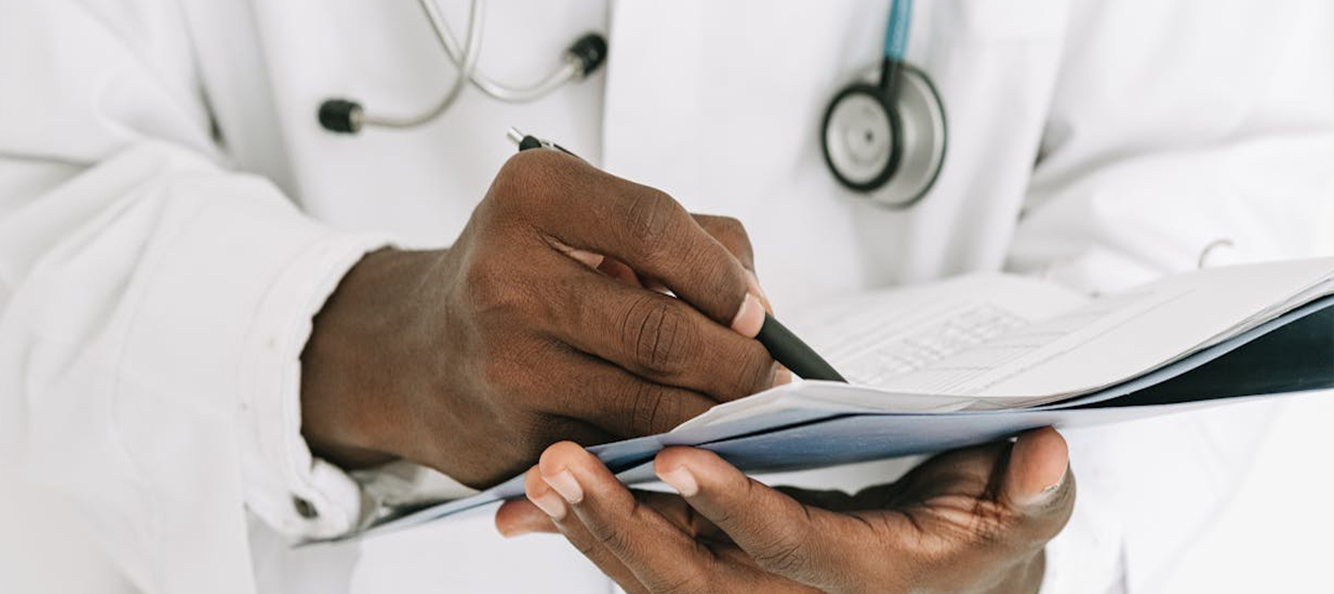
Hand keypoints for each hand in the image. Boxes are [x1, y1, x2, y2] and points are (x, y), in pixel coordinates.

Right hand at [299, 149, 780, 486]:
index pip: (656, 228)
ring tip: (744, 405)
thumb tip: (757, 307)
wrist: (415, 353)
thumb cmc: (522, 273)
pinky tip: (691, 438)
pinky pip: (624, 447)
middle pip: (661, 330)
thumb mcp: (583, 219)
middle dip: (738, 361)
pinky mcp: (515, 435)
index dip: (723, 276)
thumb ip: (683, 238)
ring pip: (651, 401)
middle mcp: (507, 274)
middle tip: (771, 373)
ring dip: (716, 412)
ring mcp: (506, 361)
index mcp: (533, 195)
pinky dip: (671, 447)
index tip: (756, 311)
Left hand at [496, 428, 1073, 593]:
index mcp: (871, 579)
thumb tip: (1038, 456)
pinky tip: (545, 504)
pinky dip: (598, 535)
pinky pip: (651, 568)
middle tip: (563, 468)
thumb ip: (1032, 495)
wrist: (951, 584)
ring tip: (539, 479)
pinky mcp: (723, 578)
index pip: (794, 549)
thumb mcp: (1022, 518)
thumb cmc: (977, 541)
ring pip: (660, 581)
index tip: (680, 454)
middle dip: (625, 528)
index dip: (737, 508)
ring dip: (595, 530)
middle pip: (696, 582)